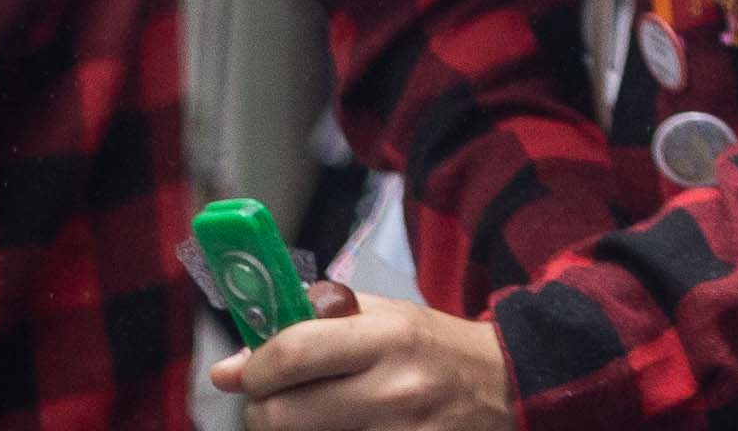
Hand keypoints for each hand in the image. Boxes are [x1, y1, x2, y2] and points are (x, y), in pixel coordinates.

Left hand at [221, 278, 515, 428]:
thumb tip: (230, 368)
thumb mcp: (384, 316)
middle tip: (272, 405)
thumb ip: (310, 328)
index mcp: (387, 336)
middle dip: (260, 412)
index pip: (292, 353)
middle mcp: (392, 388)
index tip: (247, 372)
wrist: (508, 387)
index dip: (253, 368)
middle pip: (280, 417)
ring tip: (306, 420)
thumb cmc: (434, 348)